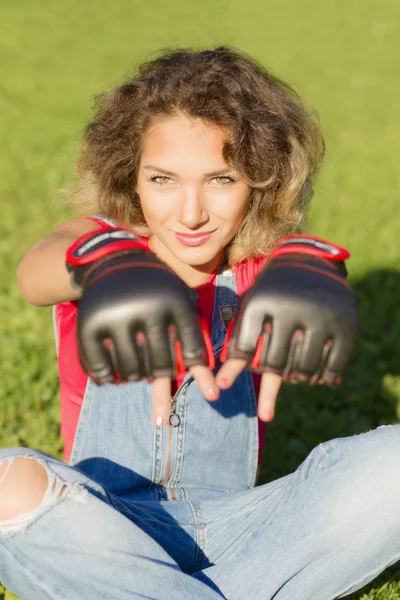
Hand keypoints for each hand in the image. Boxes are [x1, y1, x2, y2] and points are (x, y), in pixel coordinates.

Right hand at [67, 228, 218, 425]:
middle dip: (161, 375)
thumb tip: (210, 386)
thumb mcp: (181, 298)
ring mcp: (117, 318)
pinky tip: (111, 377)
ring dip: (135, 376)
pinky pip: (102, 368)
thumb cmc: (158, 289)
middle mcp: (147, 309)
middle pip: (161, 366)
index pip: (193, 352)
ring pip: (132, 371)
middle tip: (158, 374)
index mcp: (174, 302)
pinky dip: (108, 377)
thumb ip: (195, 333)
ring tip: (135, 371)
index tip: (203, 387)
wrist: (114, 263)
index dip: (199, 374)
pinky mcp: (91, 325)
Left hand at [216, 235, 357, 420]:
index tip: (234, 375)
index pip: (244, 351)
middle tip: (274, 370)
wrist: (310, 262)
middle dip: (272, 372)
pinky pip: (332, 368)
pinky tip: (319, 377)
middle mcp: (292, 308)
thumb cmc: (271, 294)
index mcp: (262, 302)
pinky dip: (324, 377)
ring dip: (297, 378)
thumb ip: (238, 345)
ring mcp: (321, 317)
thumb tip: (220, 387)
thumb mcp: (251, 310)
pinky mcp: (346, 325)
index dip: (237, 368)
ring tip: (295, 375)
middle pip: (275, 365)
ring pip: (304, 370)